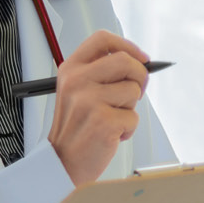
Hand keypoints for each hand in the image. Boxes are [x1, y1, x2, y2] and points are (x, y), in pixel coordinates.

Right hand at [48, 30, 149, 186]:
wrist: (62, 162)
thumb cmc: (77, 128)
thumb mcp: (78, 92)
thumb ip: (102, 74)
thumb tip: (141, 63)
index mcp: (71, 69)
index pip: (102, 39)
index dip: (127, 46)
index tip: (141, 58)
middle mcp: (77, 81)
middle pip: (126, 61)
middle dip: (140, 77)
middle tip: (136, 93)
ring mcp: (89, 100)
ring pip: (133, 90)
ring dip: (130, 108)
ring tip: (111, 119)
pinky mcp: (103, 121)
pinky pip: (134, 117)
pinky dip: (128, 129)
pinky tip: (111, 134)